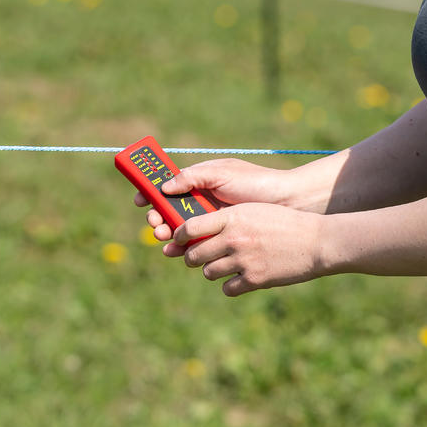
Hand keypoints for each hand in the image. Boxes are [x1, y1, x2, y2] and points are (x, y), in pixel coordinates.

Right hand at [133, 158, 291, 242]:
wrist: (286, 204)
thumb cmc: (256, 183)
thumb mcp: (223, 174)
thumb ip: (193, 177)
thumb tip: (165, 186)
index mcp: (200, 181)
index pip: (169, 186)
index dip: (152, 192)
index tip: (140, 200)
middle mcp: (202, 200)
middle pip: (169, 210)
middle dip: (157, 217)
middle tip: (154, 224)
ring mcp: (210, 220)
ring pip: (180, 230)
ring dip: (167, 235)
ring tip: (164, 239)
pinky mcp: (220, 238)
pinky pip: (195, 244)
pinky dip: (182, 248)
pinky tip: (176, 252)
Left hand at [164, 203, 326, 295]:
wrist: (316, 241)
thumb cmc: (285, 222)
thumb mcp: (254, 211)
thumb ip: (227, 219)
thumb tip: (199, 229)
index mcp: (232, 217)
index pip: (190, 227)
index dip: (179, 235)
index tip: (178, 239)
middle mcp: (234, 238)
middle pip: (194, 254)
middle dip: (192, 257)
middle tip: (197, 257)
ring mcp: (243, 260)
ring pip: (208, 272)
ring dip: (212, 270)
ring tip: (223, 265)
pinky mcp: (254, 279)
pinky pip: (227, 288)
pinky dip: (230, 285)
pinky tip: (239, 278)